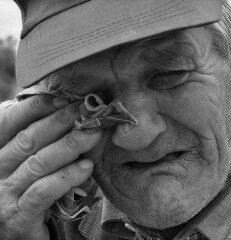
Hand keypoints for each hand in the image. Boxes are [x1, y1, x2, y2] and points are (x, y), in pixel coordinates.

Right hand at [0, 96, 101, 239]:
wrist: (27, 235)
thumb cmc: (32, 192)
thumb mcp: (35, 163)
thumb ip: (46, 142)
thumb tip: (74, 114)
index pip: (9, 124)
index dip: (35, 108)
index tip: (63, 98)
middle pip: (28, 140)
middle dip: (60, 122)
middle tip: (86, 111)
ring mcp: (3, 195)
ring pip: (38, 163)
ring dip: (69, 145)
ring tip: (94, 133)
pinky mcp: (18, 216)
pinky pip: (43, 192)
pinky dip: (66, 177)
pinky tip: (86, 167)